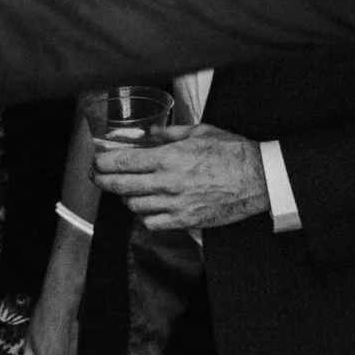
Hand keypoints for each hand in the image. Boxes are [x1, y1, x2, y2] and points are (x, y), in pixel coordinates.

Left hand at [92, 124, 268, 231]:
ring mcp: (176, 205)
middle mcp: (168, 183)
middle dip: (102, 181)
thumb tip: (151, 132)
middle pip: (121, 186)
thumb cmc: (232, 152)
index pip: (123, 163)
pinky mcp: (185, 221)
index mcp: (169, 158)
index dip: (103, 163)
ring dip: (126, 197)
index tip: (96, 161)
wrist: (258, 179)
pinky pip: (152, 223)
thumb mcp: (200, 132)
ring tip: (126, 190)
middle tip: (97, 177)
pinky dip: (144, 215)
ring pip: (134, 206)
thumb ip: (171, 133)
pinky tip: (147, 206)